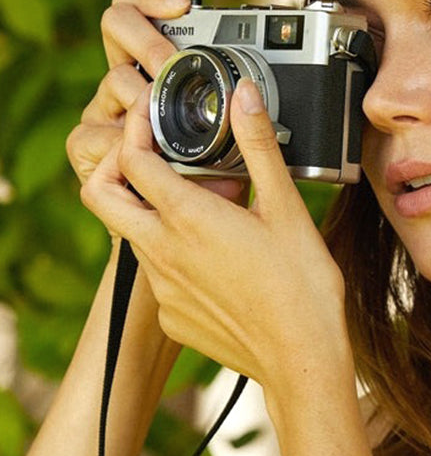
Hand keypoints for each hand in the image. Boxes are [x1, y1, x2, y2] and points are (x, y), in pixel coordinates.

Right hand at [68, 0, 244, 204]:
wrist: (189, 237)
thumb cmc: (217, 188)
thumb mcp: (241, 149)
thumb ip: (245, 120)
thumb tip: (255, 92)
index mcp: (156, 71)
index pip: (138, 9)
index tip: (183, 4)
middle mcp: (125, 83)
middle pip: (115, 25)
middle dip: (147, 41)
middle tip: (172, 65)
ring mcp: (104, 112)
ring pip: (112, 80)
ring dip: (141, 93)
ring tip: (167, 112)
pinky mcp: (87, 148)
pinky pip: (91, 135)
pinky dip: (119, 143)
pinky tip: (140, 151)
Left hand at [80, 77, 350, 391]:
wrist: (303, 359)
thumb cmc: (303, 286)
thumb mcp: (286, 206)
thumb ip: (258, 145)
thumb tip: (243, 96)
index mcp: (188, 217)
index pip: (132, 158)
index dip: (137, 129)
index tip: (154, 117)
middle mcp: (163, 251)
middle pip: (101, 195)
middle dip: (114, 165)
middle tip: (147, 154)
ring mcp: (162, 288)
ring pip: (133, 235)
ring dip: (150, 212)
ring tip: (195, 206)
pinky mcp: (172, 315)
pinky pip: (157, 276)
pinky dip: (173, 256)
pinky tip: (213, 259)